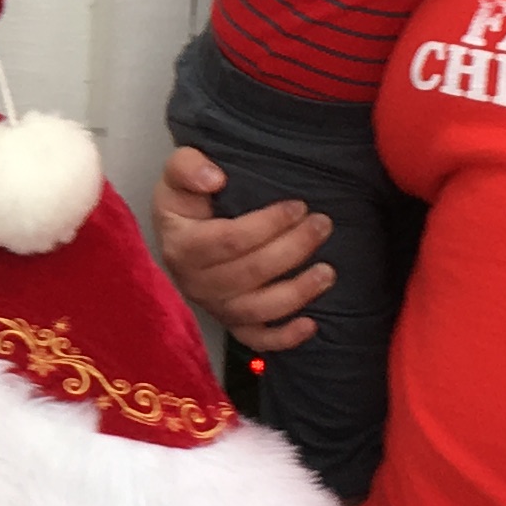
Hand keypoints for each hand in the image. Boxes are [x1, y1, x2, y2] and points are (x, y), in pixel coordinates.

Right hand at [150, 146, 331, 353]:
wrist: (181, 228)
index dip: (268, 224)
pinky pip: (256, 339)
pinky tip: (311, 324)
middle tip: (322, 225)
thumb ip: (188, 166)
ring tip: (328, 272)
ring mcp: (214, 306)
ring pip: (258, 309)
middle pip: (250, 273)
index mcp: (181, 245)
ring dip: (297, 292)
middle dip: (293, 249)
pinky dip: (284, 338)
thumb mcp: (177, 170)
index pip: (229, 240)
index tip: (298, 206)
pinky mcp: (231, 323)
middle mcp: (195, 282)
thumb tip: (214, 178)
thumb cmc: (187, 199)